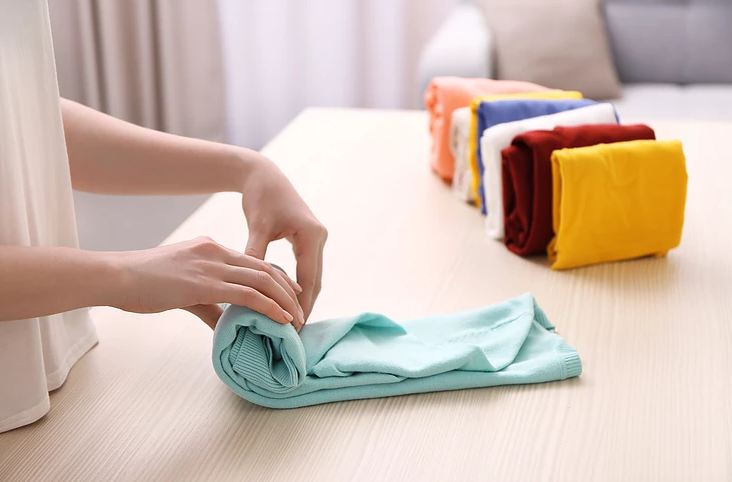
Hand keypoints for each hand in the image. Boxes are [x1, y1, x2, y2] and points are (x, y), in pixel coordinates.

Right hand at [110, 237, 304, 328]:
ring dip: (284, 301)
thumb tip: (225, 323)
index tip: (290, 294)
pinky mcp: (205, 283)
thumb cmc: (142, 284)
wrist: (116, 276)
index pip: (254, 261)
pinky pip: (248, 294)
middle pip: (264, 268)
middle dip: (287, 289)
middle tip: (301, 308)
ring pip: (262, 280)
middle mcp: (216, 251)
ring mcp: (211, 265)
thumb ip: (208, 304)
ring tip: (297, 319)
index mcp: (211, 248)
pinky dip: (269, 307)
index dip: (276, 278)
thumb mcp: (182, 289)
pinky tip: (281, 319)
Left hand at [240, 156, 326, 321]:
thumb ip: (256, 255)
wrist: (264, 175)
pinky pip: (307, 268)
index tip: (294, 328)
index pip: (309, 280)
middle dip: (305, 307)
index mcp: (311, 236)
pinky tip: (289, 301)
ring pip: (313, 277)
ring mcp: (316, 238)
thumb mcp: (258, 227)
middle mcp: (319, 237)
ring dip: (304, 299)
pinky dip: (300, 286)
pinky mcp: (309, 238)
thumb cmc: (260, 198)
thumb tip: (250, 286)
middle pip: (315, 281)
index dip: (301, 306)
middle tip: (295, 334)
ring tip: (293, 322)